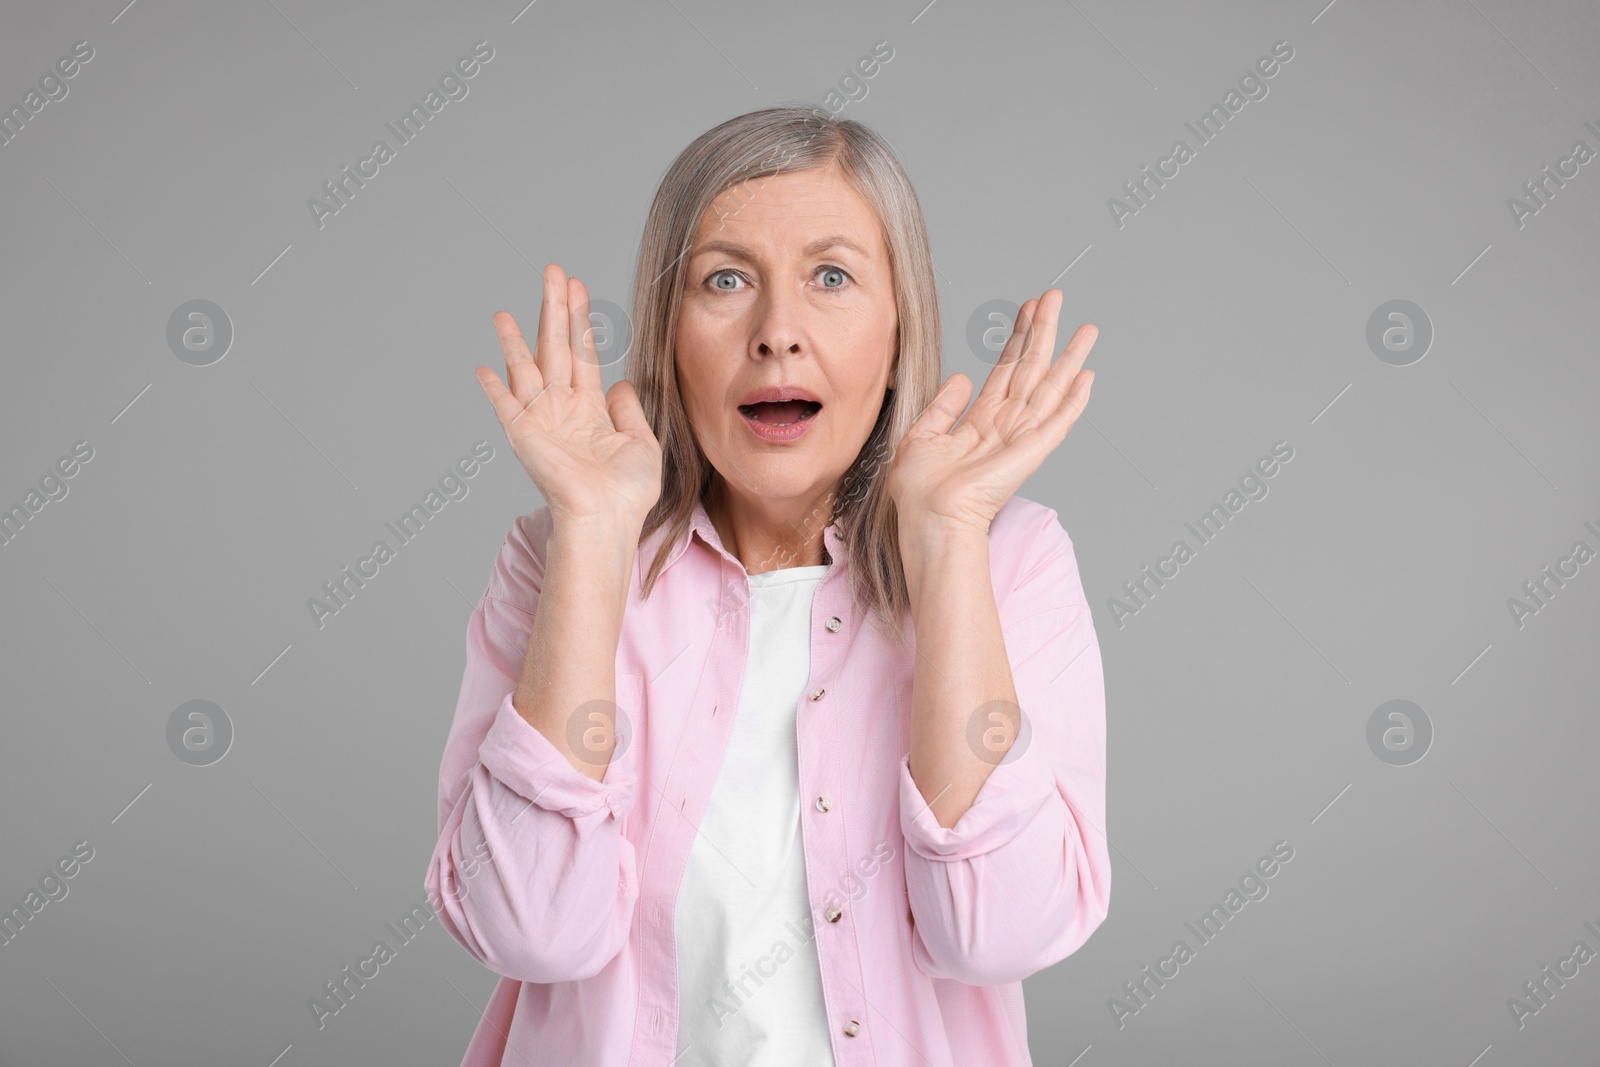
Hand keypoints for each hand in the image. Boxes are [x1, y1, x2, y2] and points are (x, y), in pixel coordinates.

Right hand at [476, 264, 661, 527]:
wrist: (607, 518)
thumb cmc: (627, 493)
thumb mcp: (642, 443)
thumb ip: (631, 409)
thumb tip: (621, 383)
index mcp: (591, 409)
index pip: (583, 353)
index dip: (580, 320)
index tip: (577, 286)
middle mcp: (563, 409)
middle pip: (555, 347)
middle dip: (554, 308)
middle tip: (552, 271)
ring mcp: (541, 420)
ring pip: (526, 368)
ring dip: (514, 339)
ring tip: (503, 311)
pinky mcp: (523, 435)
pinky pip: (505, 406)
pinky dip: (494, 388)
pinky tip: (483, 368)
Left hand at [885, 289, 1096, 534]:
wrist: (928, 519)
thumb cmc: (920, 492)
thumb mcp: (921, 436)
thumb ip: (942, 406)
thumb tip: (961, 378)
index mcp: (980, 421)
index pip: (1005, 370)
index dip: (1017, 338)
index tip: (1028, 308)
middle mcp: (1005, 426)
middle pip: (1031, 369)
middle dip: (1044, 332)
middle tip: (1056, 297)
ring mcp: (1021, 438)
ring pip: (1051, 388)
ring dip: (1070, 357)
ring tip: (1086, 328)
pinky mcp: (1031, 452)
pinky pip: (1058, 421)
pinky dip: (1075, 400)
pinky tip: (1088, 375)